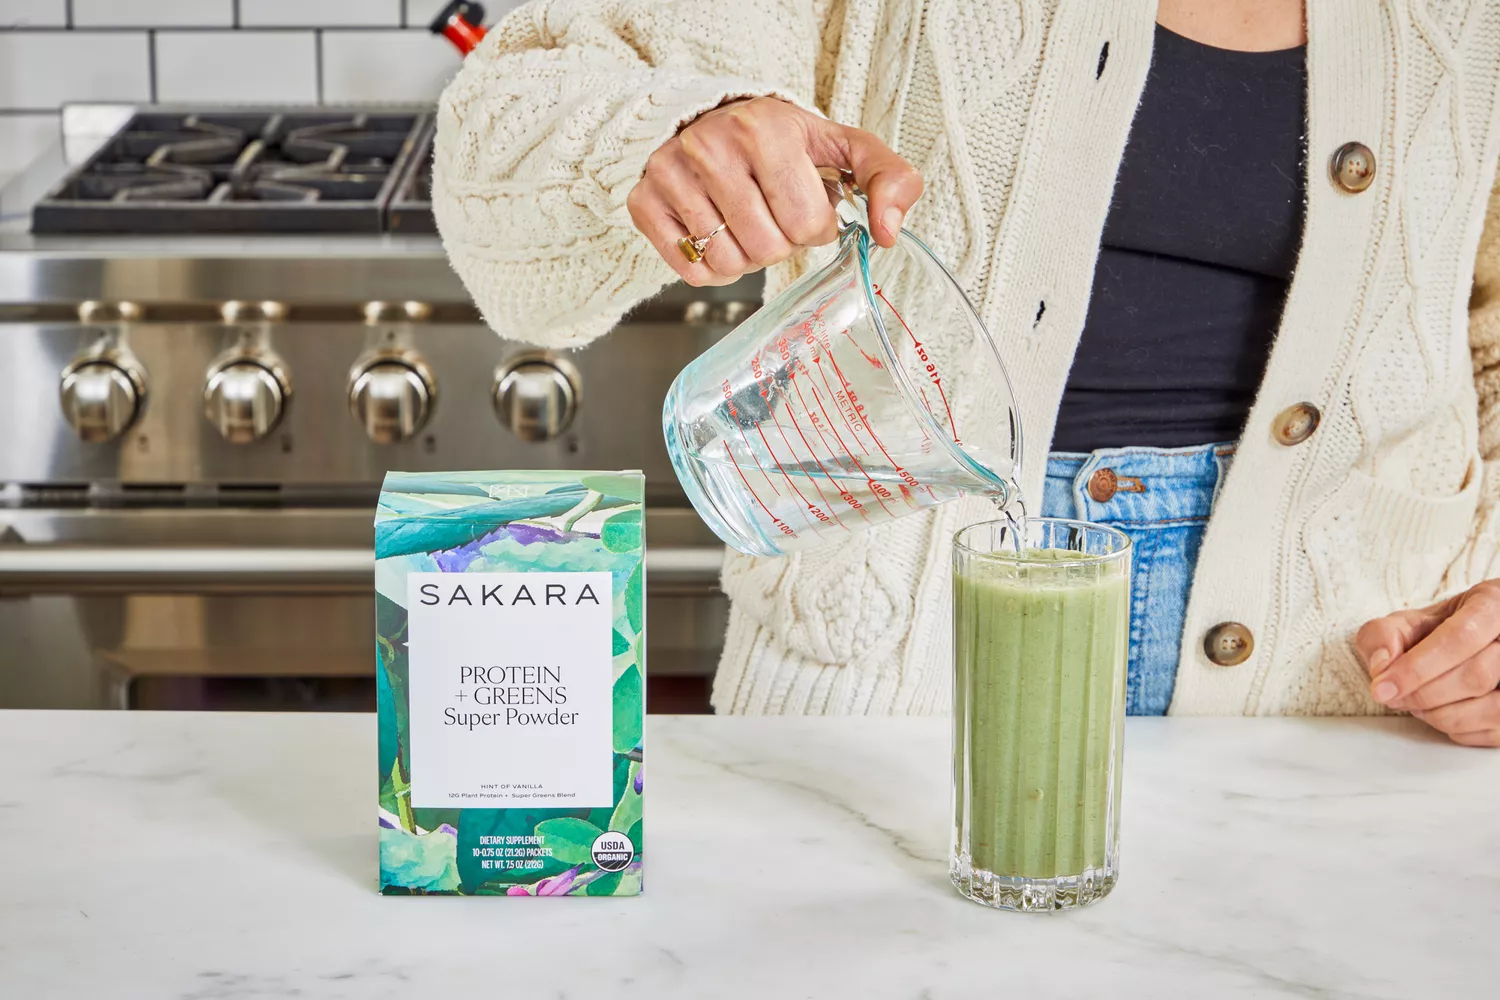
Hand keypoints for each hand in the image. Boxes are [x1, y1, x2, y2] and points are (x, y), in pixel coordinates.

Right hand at [627, 96, 922, 286]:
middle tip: (774, 214)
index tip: (803, 201)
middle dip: (782, 243)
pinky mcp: (644, 203)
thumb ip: (889, 180)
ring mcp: (671, 175)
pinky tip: (718, 236)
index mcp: (764, 128)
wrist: (708, 119)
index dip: (814, 225)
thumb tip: (888, 234)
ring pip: (729, 264)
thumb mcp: (844, 146)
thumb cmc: (782, 142)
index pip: (805, 222)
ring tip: (746, 223)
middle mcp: (710, 147)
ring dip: (748, 257)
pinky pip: (693, 272)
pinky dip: (714, 268)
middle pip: (767, 248)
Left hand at [1355, 582, 1499, 746]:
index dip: (1418, 667)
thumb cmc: (1439, 630)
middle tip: (1392, 694)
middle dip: (1424, 693)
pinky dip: (1456, 728)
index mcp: (1493, 604)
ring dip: (1440, 714)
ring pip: (1491, 708)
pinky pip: (1494, 731)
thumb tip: (1382, 667)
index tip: (1383, 687)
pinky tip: (1439, 711)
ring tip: (1414, 702)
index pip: (1461, 637)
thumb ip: (1383, 635)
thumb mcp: (1405, 622)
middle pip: (1477, 675)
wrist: (1472, 639)